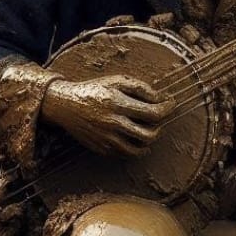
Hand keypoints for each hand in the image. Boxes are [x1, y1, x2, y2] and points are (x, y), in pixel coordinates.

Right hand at [40, 75, 175, 156]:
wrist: (64, 105)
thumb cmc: (92, 89)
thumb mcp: (114, 80)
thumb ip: (138, 87)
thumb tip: (158, 98)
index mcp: (118, 104)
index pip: (153, 113)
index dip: (167, 109)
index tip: (170, 104)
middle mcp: (113, 123)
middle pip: (149, 135)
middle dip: (159, 128)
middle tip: (158, 120)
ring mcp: (107, 139)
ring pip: (138, 150)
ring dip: (148, 141)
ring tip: (147, 131)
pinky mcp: (102, 149)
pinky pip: (124, 154)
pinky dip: (133, 147)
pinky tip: (132, 137)